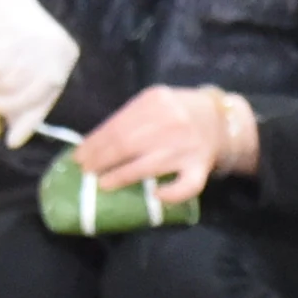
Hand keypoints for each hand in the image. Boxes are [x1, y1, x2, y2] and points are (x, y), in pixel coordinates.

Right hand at [0, 0, 79, 142]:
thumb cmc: (9, 36)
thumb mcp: (20, 71)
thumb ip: (22, 103)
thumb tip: (15, 140)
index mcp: (66, 57)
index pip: (49, 98)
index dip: (29, 120)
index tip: (12, 141)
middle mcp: (57, 49)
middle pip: (33, 93)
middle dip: (9, 104)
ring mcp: (38, 40)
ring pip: (13, 80)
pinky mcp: (15, 32)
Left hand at [76, 84, 245, 203]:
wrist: (220, 119)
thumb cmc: (178, 111)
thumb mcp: (154, 103)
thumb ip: (130, 118)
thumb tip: (93, 143)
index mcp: (155, 102)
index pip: (117, 126)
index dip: (94, 144)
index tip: (78, 156)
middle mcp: (171, 123)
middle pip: (127, 145)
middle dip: (101, 160)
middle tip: (86, 172)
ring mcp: (186, 147)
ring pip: (149, 166)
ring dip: (121, 177)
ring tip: (103, 184)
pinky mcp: (200, 167)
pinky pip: (186, 186)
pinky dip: (170, 193)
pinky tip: (154, 195)